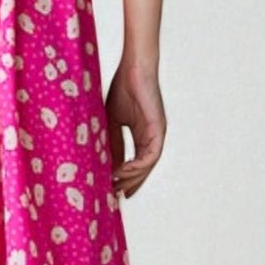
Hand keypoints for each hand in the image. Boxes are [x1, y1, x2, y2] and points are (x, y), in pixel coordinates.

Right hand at [105, 59, 165, 198]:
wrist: (134, 68)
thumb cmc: (123, 88)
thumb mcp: (112, 121)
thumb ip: (111, 142)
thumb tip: (106, 164)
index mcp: (142, 134)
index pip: (136, 162)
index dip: (125, 178)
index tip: (112, 190)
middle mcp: (152, 137)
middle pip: (143, 168)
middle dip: (129, 183)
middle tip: (114, 197)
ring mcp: (157, 134)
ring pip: (147, 165)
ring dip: (132, 178)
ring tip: (115, 187)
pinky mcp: (158, 129)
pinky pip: (150, 155)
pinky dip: (137, 167)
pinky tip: (122, 172)